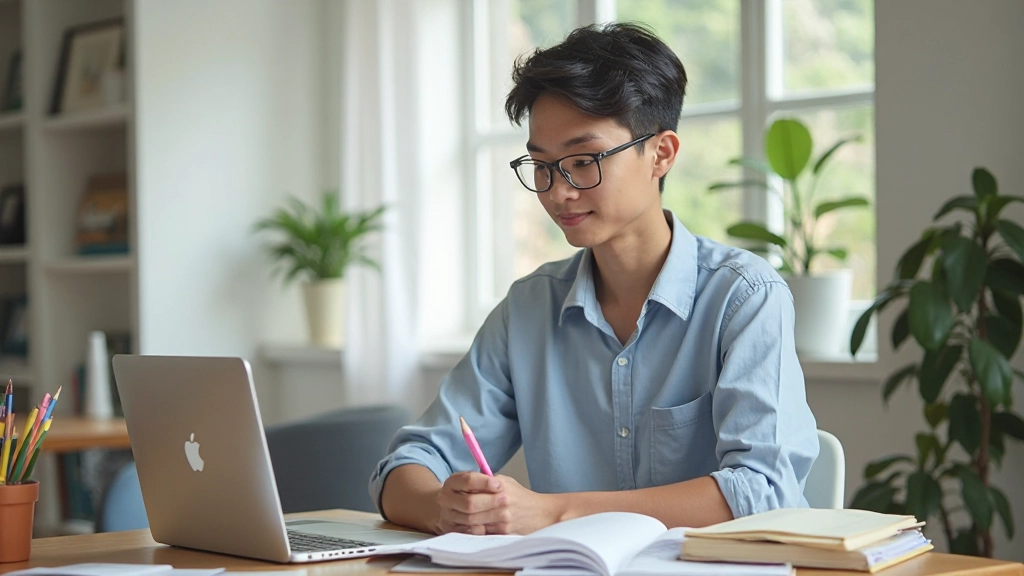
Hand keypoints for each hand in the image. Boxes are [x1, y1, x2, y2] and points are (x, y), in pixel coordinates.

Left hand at [434, 472, 561, 534]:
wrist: (540, 512)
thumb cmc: (520, 496)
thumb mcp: (504, 481)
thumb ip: (485, 481)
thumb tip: (462, 483)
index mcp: (499, 484)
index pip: (470, 481)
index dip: (458, 487)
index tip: (452, 490)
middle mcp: (501, 500)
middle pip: (468, 504)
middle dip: (456, 505)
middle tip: (450, 505)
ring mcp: (502, 517)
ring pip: (471, 520)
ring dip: (462, 518)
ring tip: (458, 514)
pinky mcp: (503, 531)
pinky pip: (480, 531)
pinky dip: (472, 529)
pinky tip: (470, 524)